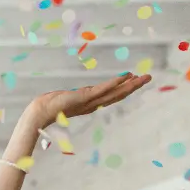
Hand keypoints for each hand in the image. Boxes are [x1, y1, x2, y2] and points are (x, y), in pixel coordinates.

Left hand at [25, 74, 151, 130]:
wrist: (40, 112)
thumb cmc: (50, 106)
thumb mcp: (67, 100)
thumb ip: (75, 98)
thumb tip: (76, 96)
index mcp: (91, 104)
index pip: (112, 95)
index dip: (125, 88)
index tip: (137, 80)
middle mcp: (93, 104)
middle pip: (118, 94)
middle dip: (134, 86)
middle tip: (149, 78)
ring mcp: (90, 101)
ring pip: (114, 92)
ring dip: (130, 85)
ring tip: (143, 78)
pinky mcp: (85, 97)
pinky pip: (103, 89)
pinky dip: (115, 83)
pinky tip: (126, 76)